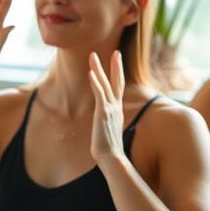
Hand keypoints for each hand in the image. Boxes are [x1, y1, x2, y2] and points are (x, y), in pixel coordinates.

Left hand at [88, 50, 125, 165]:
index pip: (119, 88)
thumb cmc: (109, 148)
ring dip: (98, 69)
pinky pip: (99, 94)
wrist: (111, 158)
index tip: (117, 62)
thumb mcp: (109, 130)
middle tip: (116, 51)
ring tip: (93, 55)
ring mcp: (110, 109)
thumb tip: (107, 122)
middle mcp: (116, 107)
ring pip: (105, 84)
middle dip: (115, 66)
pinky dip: (95, 83)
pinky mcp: (103, 113)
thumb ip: (109, 122)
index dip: (118, 74)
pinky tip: (90, 73)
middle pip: (117, 82)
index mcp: (117, 110)